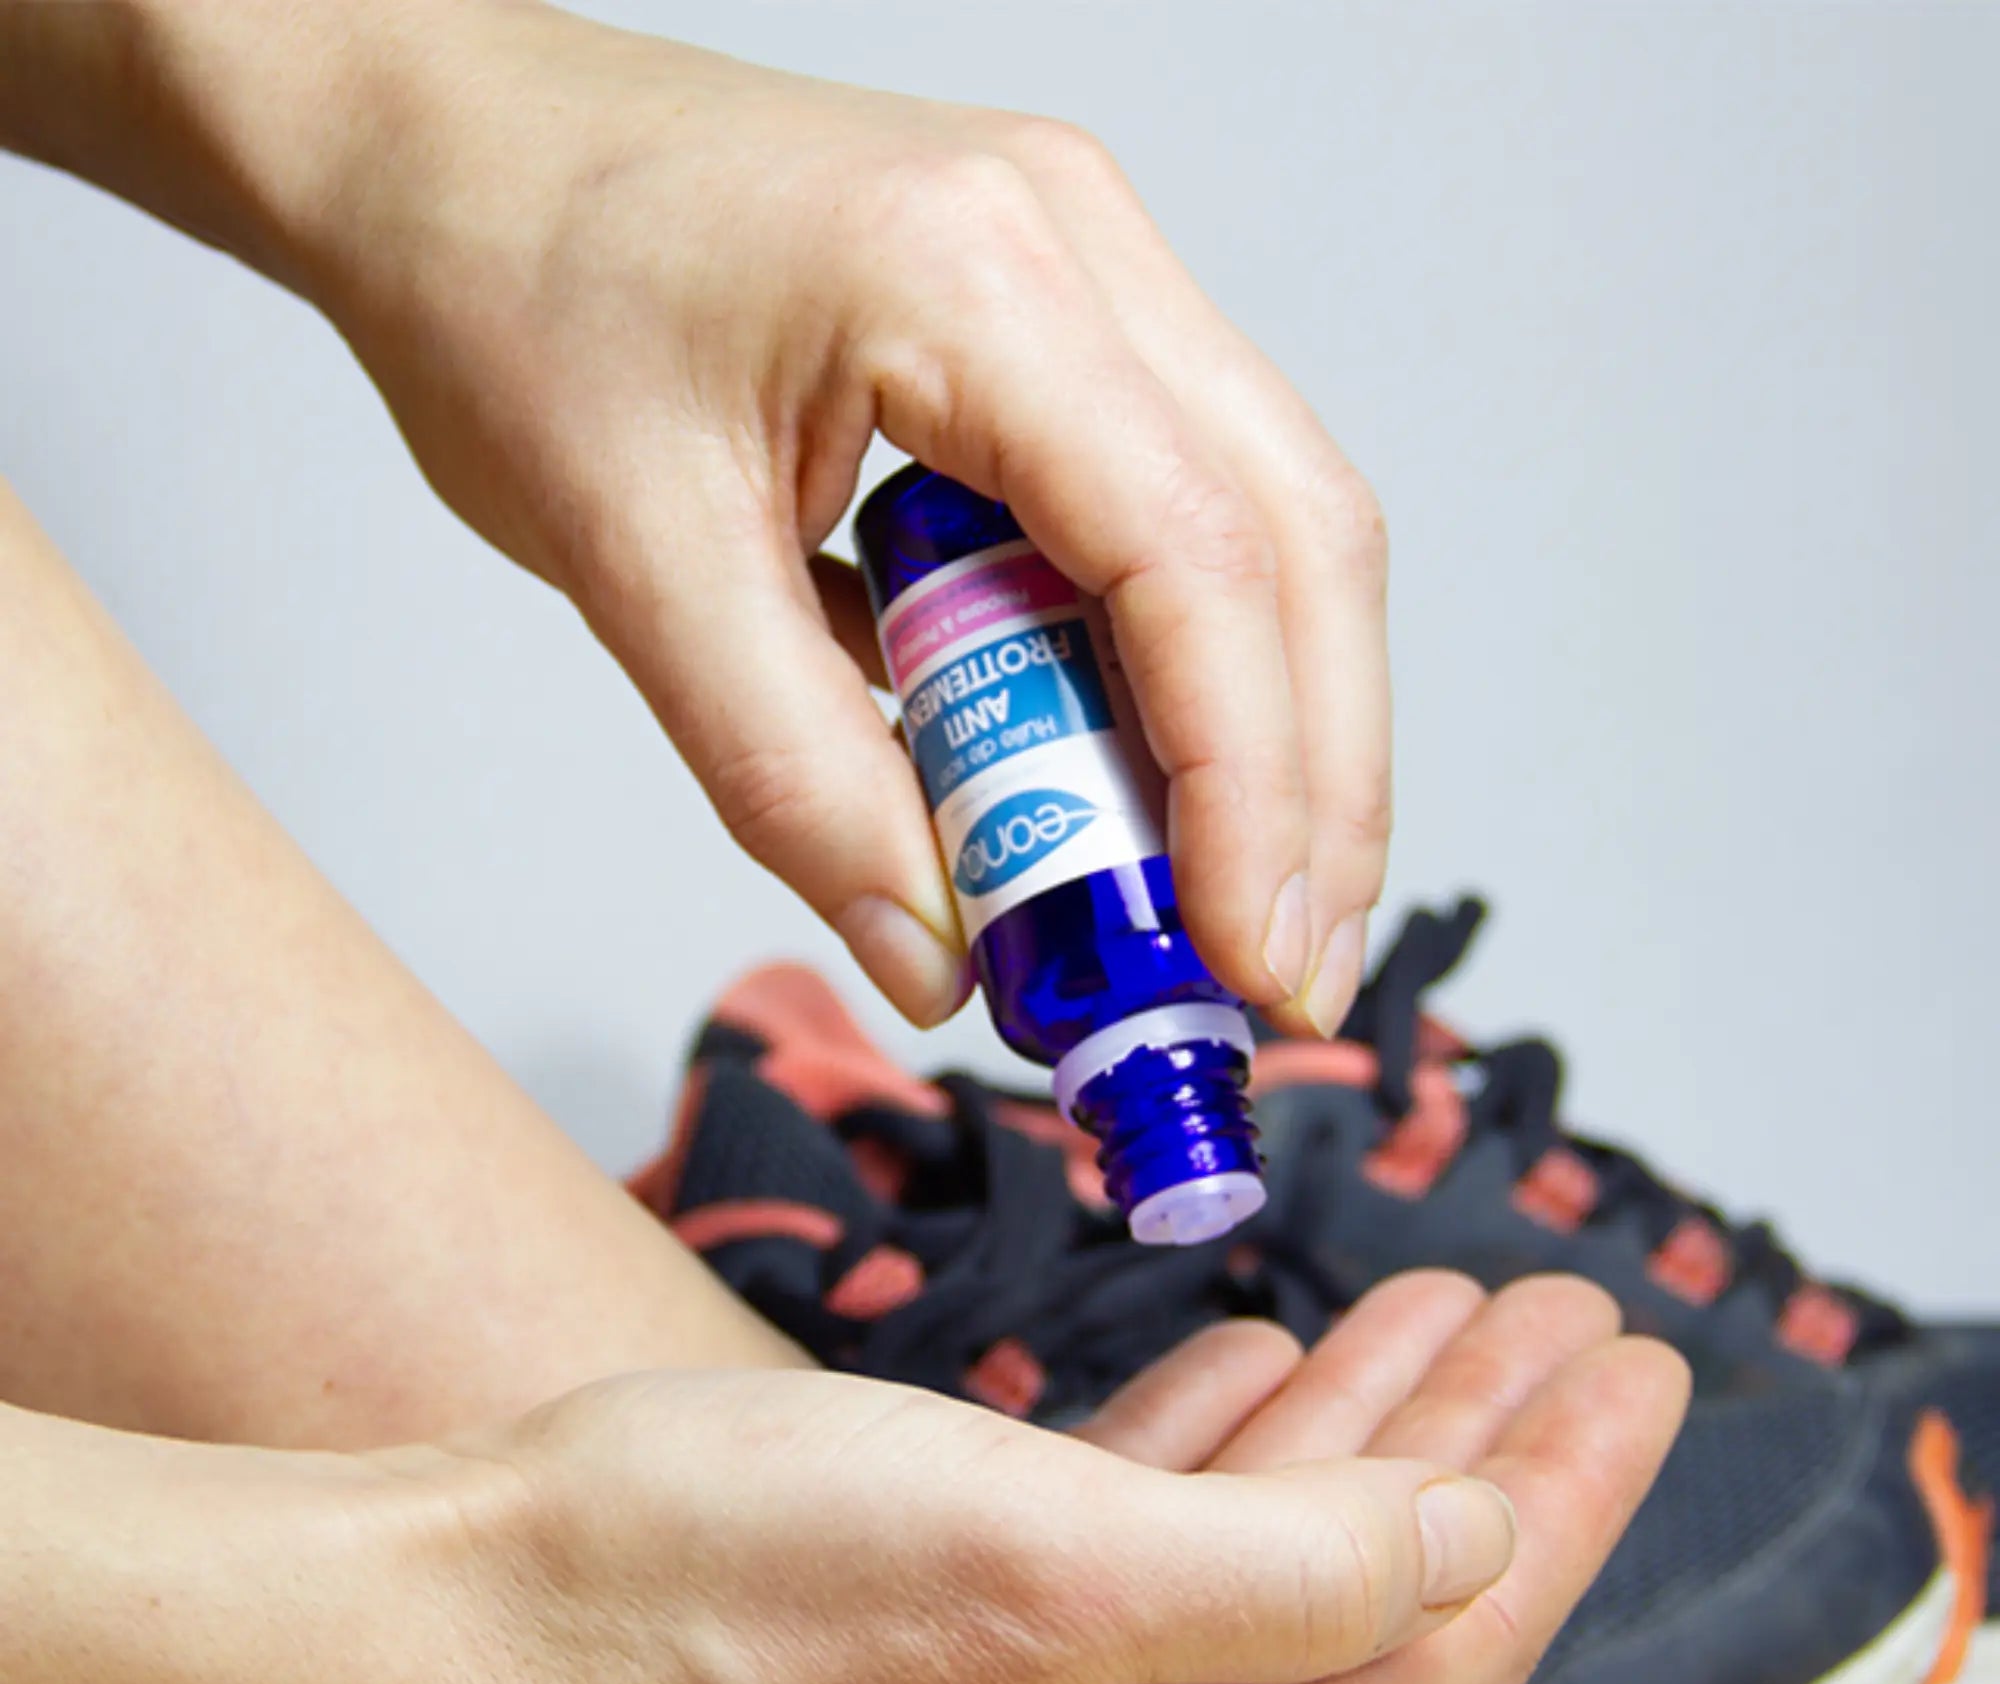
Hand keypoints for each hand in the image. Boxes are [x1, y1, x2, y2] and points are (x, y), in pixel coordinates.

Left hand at [280, 3, 1387, 1031]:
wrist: (441, 137)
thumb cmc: (507, 288)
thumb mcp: (632, 561)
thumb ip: (793, 776)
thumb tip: (936, 956)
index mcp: (969, 273)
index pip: (1190, 554)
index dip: (1249, 782)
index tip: (1246, 954)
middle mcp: (1073, 244)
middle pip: (1293, 539)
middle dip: (1315, 782)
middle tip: (1286, 970)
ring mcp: (1081, 271)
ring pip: (1264, 528)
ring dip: (1269, 734)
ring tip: (1240, 906)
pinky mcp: (1054, 326)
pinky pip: (1173, 511)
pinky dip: (1177, 671)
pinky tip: (1147, 788)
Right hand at [318, 1274, 1681, 1683]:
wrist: (447, 1638)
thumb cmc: (703, 1591)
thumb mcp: (1024, 1565)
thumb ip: (1276, 1577)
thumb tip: (1465, 1546)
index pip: (1438, 1634)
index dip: (1556, 1495)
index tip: (1638, 1359)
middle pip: (1369, 1594)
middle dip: (1484, 1442)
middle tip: (1574, 1313)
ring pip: (1259, 1554)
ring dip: (1357, 1424)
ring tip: (1444, 1308)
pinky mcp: (940, 1632)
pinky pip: (1132, 1535)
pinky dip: (1211, 1444)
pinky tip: (1253, 1368)